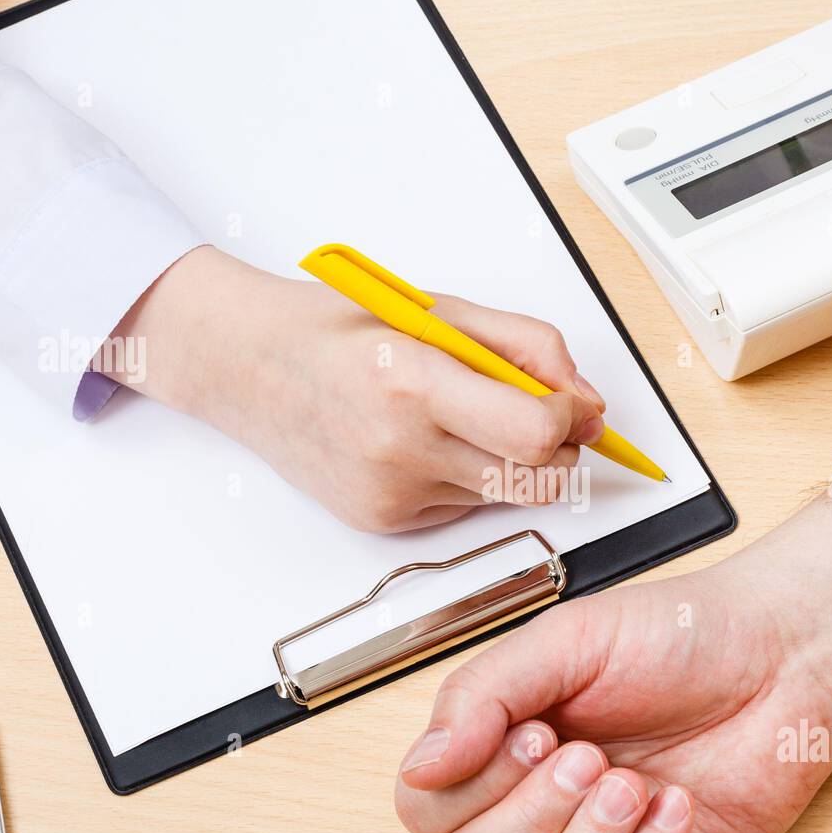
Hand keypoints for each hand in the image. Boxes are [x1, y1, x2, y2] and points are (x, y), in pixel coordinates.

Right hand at [101, 245, 605, 530]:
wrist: (247, 367)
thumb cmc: (338, 329)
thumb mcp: (439, 310)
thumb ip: (525, 347)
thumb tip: (585, 398)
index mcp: (413, 382)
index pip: (533, 433)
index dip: (571, 420)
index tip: (571, 401)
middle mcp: (399, 450)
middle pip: (536, 483)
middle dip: (562, 452)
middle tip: (548, 417)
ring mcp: (390, 496)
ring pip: (505, 498)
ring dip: (512, 462)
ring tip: (467, 415)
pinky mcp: (384, 522)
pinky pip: (464, 507)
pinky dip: (469, 476)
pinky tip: (430, 441)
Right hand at [394, 560, 831, 832]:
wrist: (784, 652)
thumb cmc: (680, 636)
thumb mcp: (564, 641)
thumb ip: (480, 696)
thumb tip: (422, 767)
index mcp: (503, 748)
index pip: (427, 811)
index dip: (466, 789)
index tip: (529, 734)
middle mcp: (542, 808)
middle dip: (526, 820)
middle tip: (584, 756)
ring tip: (629, 786)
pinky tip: (674, 805)